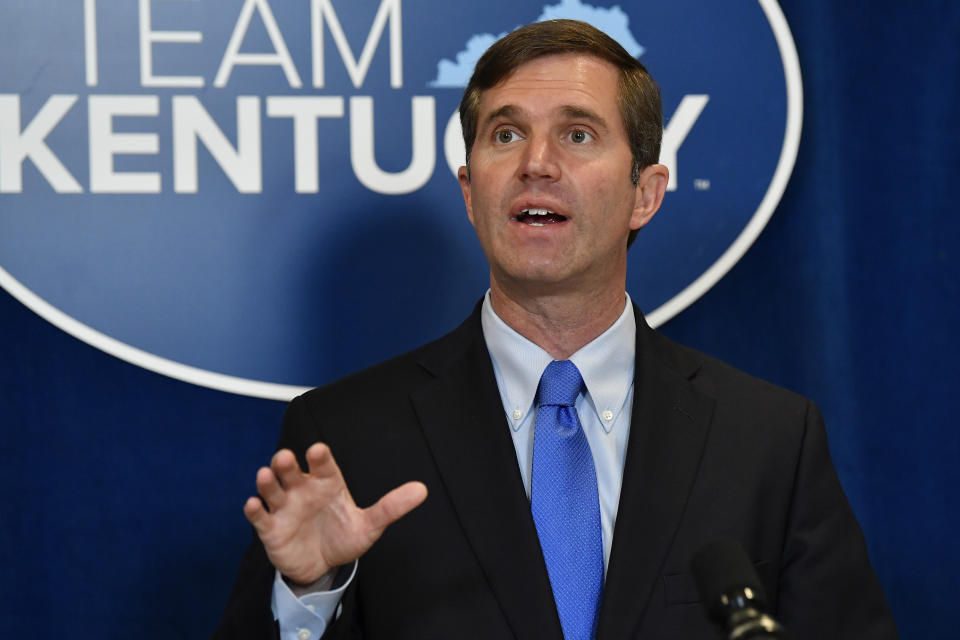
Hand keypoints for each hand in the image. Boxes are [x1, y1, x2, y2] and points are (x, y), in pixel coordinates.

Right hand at [243, 442, 427, 584]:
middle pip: (291, 471)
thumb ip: (392, 507)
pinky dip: (254, 509)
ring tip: (265, 475)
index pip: (323, 465)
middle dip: (287, 463)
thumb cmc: (343, 535)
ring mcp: (285, 507)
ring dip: (267, 481)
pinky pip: (259, 516)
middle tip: (286, 457)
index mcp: (327, 483)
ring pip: (272, 488)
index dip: (320, 457)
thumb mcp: (370, 525)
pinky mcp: (270, 528)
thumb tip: (422, 490)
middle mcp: (303, 489)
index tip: (318, 449)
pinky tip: (253, 504)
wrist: (322, 566)